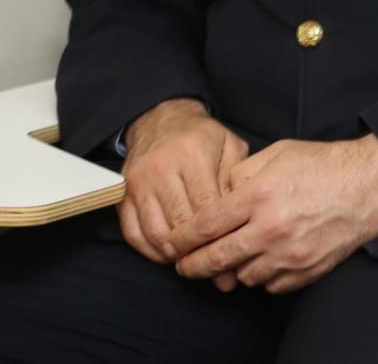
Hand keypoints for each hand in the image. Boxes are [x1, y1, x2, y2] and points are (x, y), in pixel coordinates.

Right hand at [117, 98, 246, 266]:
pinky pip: (133, 233)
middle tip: (216, 271)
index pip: (206, 206)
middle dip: (199, 251)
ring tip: (194, 264)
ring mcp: (138, 183)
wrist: (161, 121)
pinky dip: (150, 251)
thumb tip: (240, 217)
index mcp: (193, 154)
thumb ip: (236, 178)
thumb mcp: (229, 145)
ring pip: (155, 232)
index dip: (219, 234)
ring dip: (174, 255)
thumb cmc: (203, 138)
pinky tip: (168, 256)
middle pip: (180, 223)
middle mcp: (161, 169)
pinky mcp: (122, 196)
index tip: (232, 252)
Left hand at [171, 135, 377, 293]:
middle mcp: (271, 228)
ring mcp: (290, 253)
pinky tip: (266, 260)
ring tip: (235, 257)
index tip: (172, 245)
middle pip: (215, 260)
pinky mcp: (307, 269)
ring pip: (242, 276)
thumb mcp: (278, 152)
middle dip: (192, 266)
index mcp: (260, 195)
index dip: (180, 240)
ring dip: (233, 269)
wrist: (372, 184)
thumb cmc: (325, 164)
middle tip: (184, 266)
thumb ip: (240, 174)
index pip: (204, 227)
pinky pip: (270, 285)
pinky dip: (263, 276)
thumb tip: (216, 196)